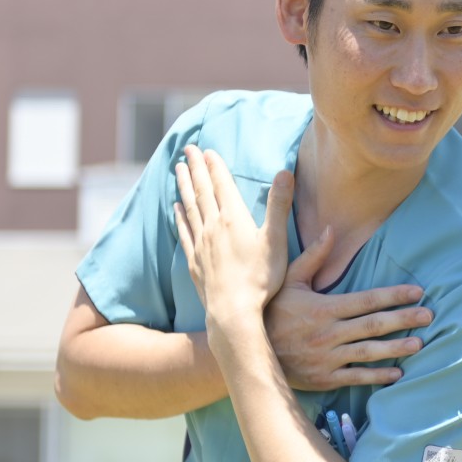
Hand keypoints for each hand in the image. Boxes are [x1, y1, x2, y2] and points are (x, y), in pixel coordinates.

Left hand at [174, 144, 291, 342]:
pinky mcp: (195, 262)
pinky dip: (180, 216)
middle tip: (187, 149)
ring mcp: (201, 244)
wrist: (233, 311)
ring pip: (190, 207)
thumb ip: (279, 205)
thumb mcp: (276, 240)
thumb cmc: (260, 278)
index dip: (215, 165)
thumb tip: (285, 172)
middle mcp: (213, 227)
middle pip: (202, 191)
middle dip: (195, 168)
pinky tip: (176, 207)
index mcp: (234, 218)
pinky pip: (185, 231)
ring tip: (178, 169)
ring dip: (185, 186)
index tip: (207, 149)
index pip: (222, 184)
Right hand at [266, 227, 433, 390]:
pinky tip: (397, 373)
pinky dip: (377, 376)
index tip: (417, 292)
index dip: (393, 296)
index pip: (366, 300)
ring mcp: (327, 358)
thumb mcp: (286, 279)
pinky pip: (355, 377)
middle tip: (429, 315)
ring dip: (396, 348)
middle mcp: (328, 333)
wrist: (247, 350)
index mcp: (323, 308)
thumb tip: (330, 229)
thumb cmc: (270, 311)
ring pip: (368, 352)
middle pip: (374, 325)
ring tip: (419, 343)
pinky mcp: (324, 378)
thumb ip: (312, 257)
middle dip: (404, 319)